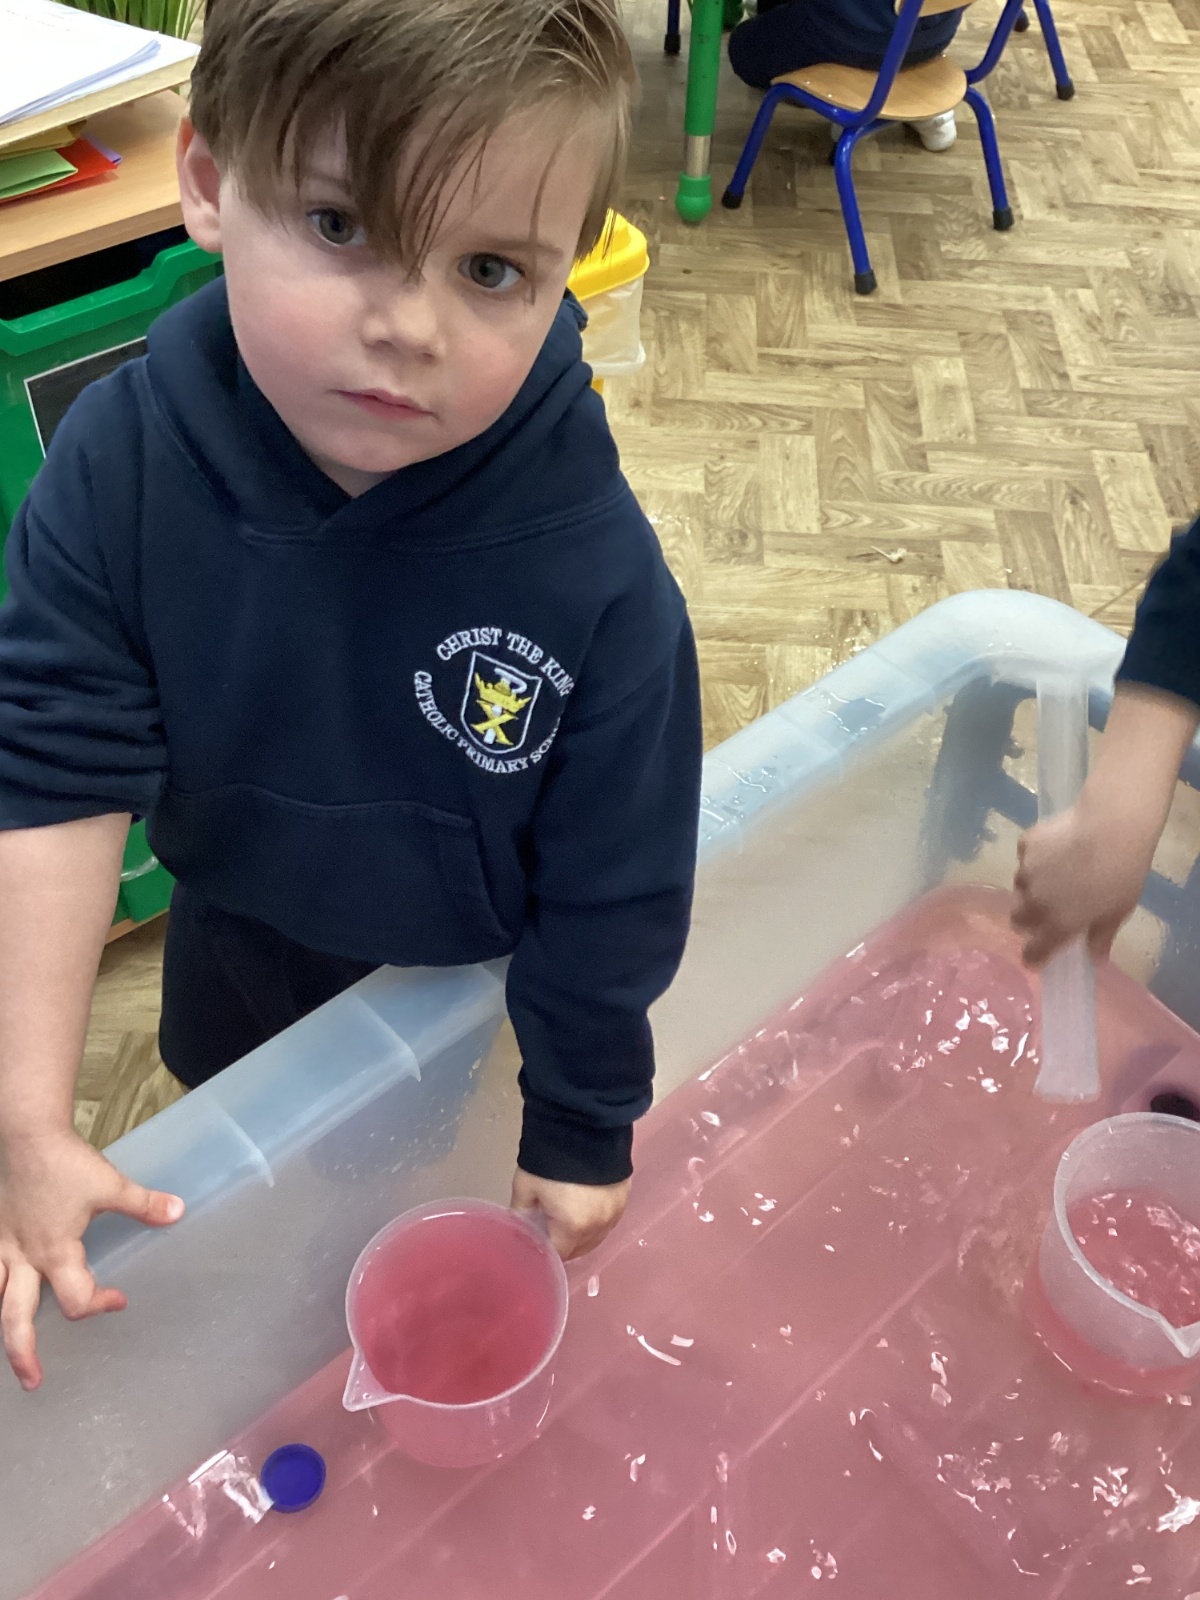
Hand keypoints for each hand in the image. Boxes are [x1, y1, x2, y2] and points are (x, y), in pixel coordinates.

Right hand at [0, 1129, 183, 1390]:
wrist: (25, 1135)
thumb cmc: (64, 1162)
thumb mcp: (110, 1185)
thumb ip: (144, 1205)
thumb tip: (178, 1213)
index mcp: (56, 1252)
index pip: (77, 1298)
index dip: (100, 1304)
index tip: (119, 1299)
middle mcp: (23, 1259)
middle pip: (16, 1319)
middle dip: (23, 1353)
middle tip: (34, 1379)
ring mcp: (1, 1247)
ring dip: (0, 1326)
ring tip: (9, 1352)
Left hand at [510, 1167, 630, 1261]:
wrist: (583, 1123)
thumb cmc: (550, 1158)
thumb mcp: (525, 1186)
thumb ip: (521, 1213)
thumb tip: (520, 1226)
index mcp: (573, 1227)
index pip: (560, 1254)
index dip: (546, 1249)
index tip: (538, 1239)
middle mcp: (599, 1225)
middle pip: (581, 1248)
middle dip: (565, 1243)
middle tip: (550, 1228)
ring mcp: (615, 1211)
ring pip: (598, 1235)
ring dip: (584, 1233)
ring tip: (569, 1217)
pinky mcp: (625, 1195)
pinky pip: (609, 1219)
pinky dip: (597, 1218)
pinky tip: (586, 1206)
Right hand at [1012, 800, 1153, 966]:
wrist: (1110, 828)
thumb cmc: (1120, 875)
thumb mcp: (1118, 912)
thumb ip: (1101, 936)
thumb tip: (1095, 958)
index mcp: (1057, 924)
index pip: (1033, 952)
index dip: (1034, 957)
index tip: (1038, 957)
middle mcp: (1034, 902)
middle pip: (1018, 919)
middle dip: (1029, 919)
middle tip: (1049, 910)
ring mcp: (1025, 871)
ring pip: (1020, 886)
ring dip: (1032, 887)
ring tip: (1055, 873)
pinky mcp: (1025, 845)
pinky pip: (1025, 857)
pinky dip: (1035, 857)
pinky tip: (1055, 847)